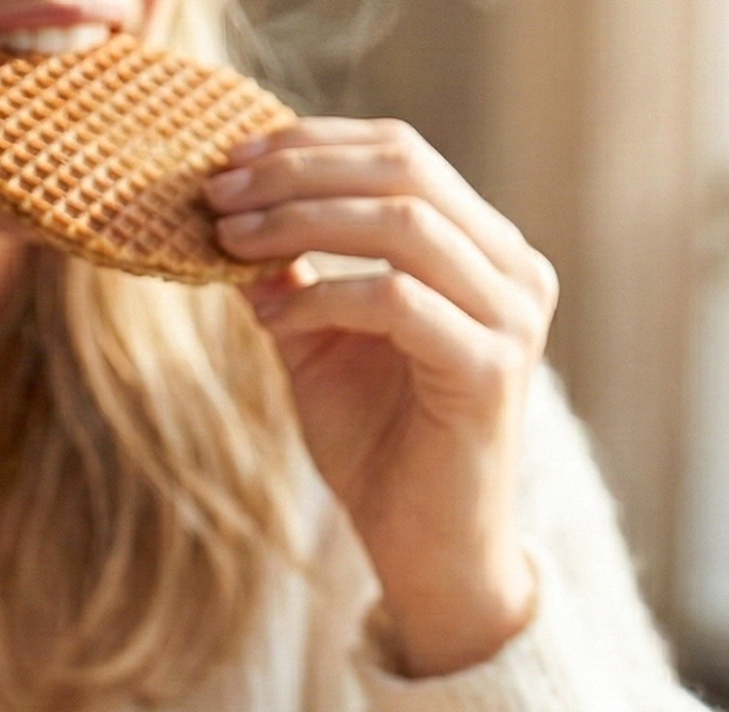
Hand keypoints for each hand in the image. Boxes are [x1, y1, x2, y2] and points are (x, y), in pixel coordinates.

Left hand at [206, 118, 556, 676]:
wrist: (428, 550)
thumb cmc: (379, 451)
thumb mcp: (319, 350)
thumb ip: (291, 283)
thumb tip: (230, 222)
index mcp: (481, 249)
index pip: (400, 153)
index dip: (311, 145)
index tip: (227, 163)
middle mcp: (512, 267)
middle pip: (404, 169)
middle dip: (298, 173)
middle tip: (217, 193)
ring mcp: (511, 315)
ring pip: (404, 224)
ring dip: (302, 224)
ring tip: (230, 244)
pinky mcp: (489, 370)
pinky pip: (397, 302)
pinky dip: (324, 297)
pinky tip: (271, 317)